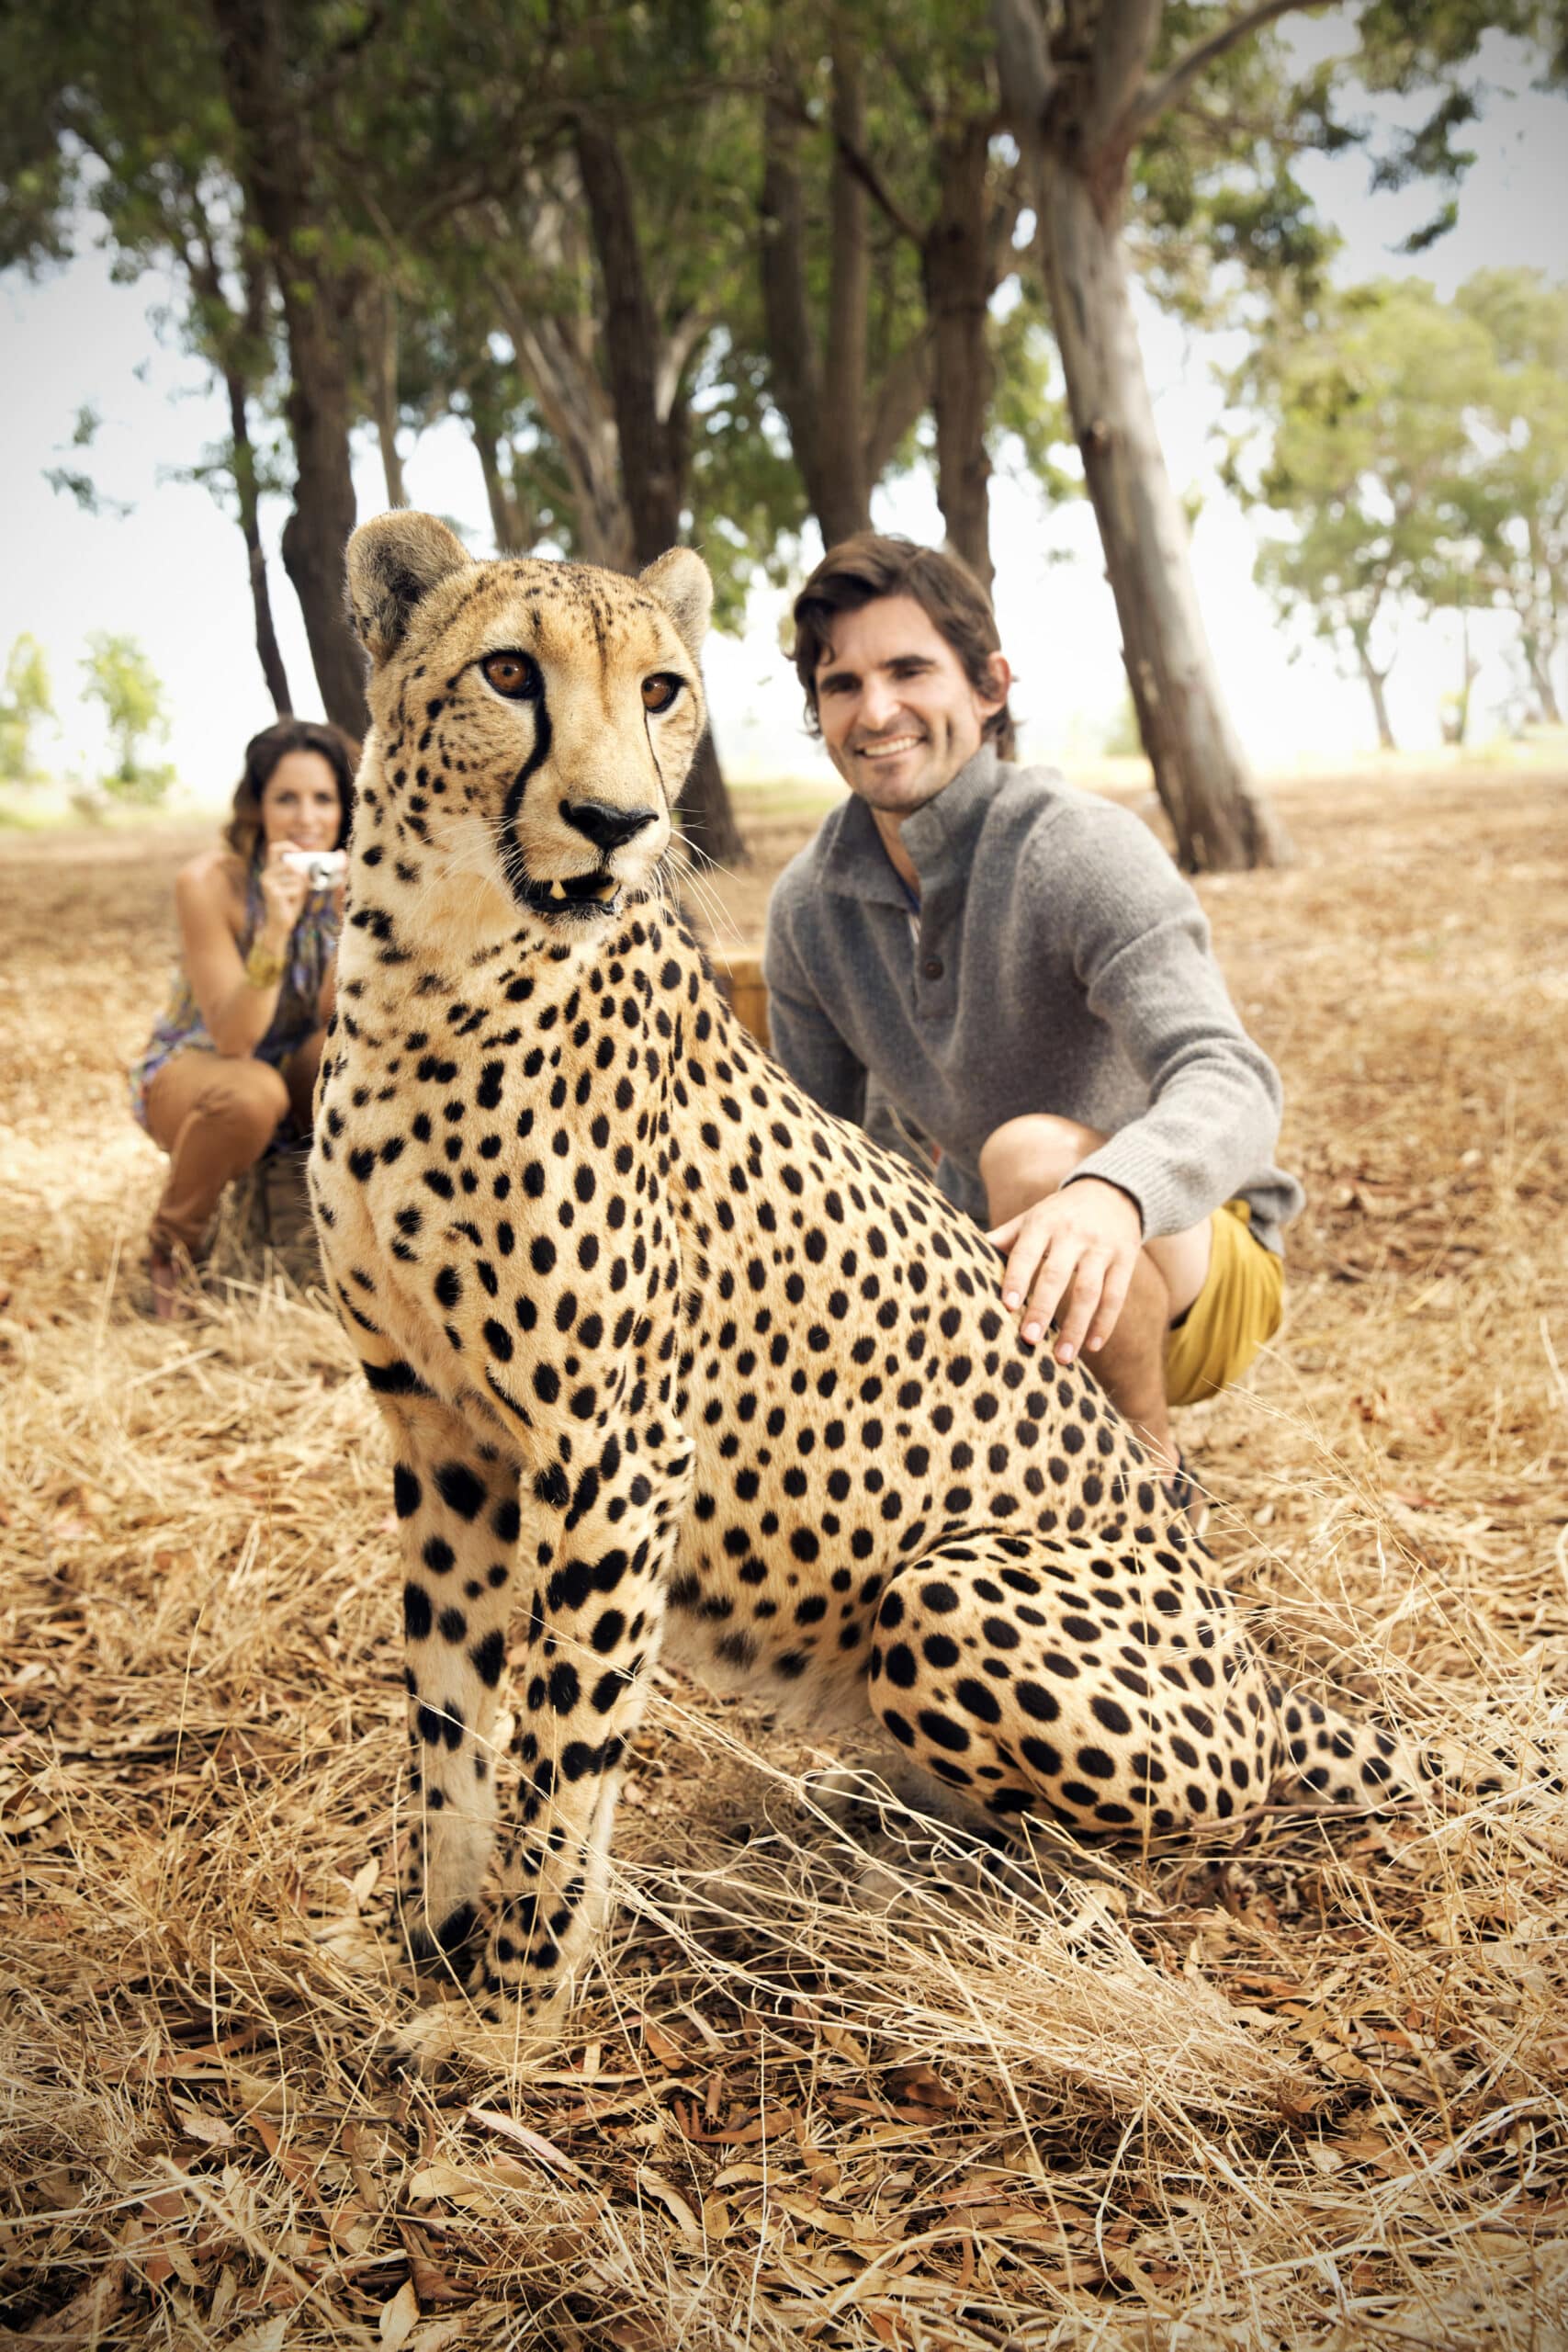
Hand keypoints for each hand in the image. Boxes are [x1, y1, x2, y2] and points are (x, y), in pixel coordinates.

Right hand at [258, 839, 309, 940]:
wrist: (280, 924)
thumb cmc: (290, 903)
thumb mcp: (297, 884)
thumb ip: (303, 872)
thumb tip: (321, 860)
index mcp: (270, 870)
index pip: (274, 848)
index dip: (288, 846)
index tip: (299, 852)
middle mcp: (266, 874)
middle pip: (289, 862)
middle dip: (302, 870)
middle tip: (307, 878)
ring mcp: (268, 883)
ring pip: (295, 875)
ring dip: (302, 885)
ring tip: (295, 895)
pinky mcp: (273, 893)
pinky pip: (296, 887)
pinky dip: (299, 894)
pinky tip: (290, 902)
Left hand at [986, 1177, 1141, 1364]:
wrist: (1112, 1191)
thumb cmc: (1059, 1214)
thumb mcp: (1031, 1218)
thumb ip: (1003, 1239)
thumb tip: (962, 1259)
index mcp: (1043, 1222)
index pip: (1027, 1253)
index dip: (1017, 1279)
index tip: (1007, 1306)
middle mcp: (1073, 1234)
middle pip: (1057, 1274)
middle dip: (1043, 1308)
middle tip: (1030, 1340)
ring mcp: (1102, 1248)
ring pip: (1090, 1290)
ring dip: (1076, 1326)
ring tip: (1063, 1357)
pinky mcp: (1125, 1260)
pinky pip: (1116, 1296)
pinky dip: (1105, 1323)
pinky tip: (1093, 1347)